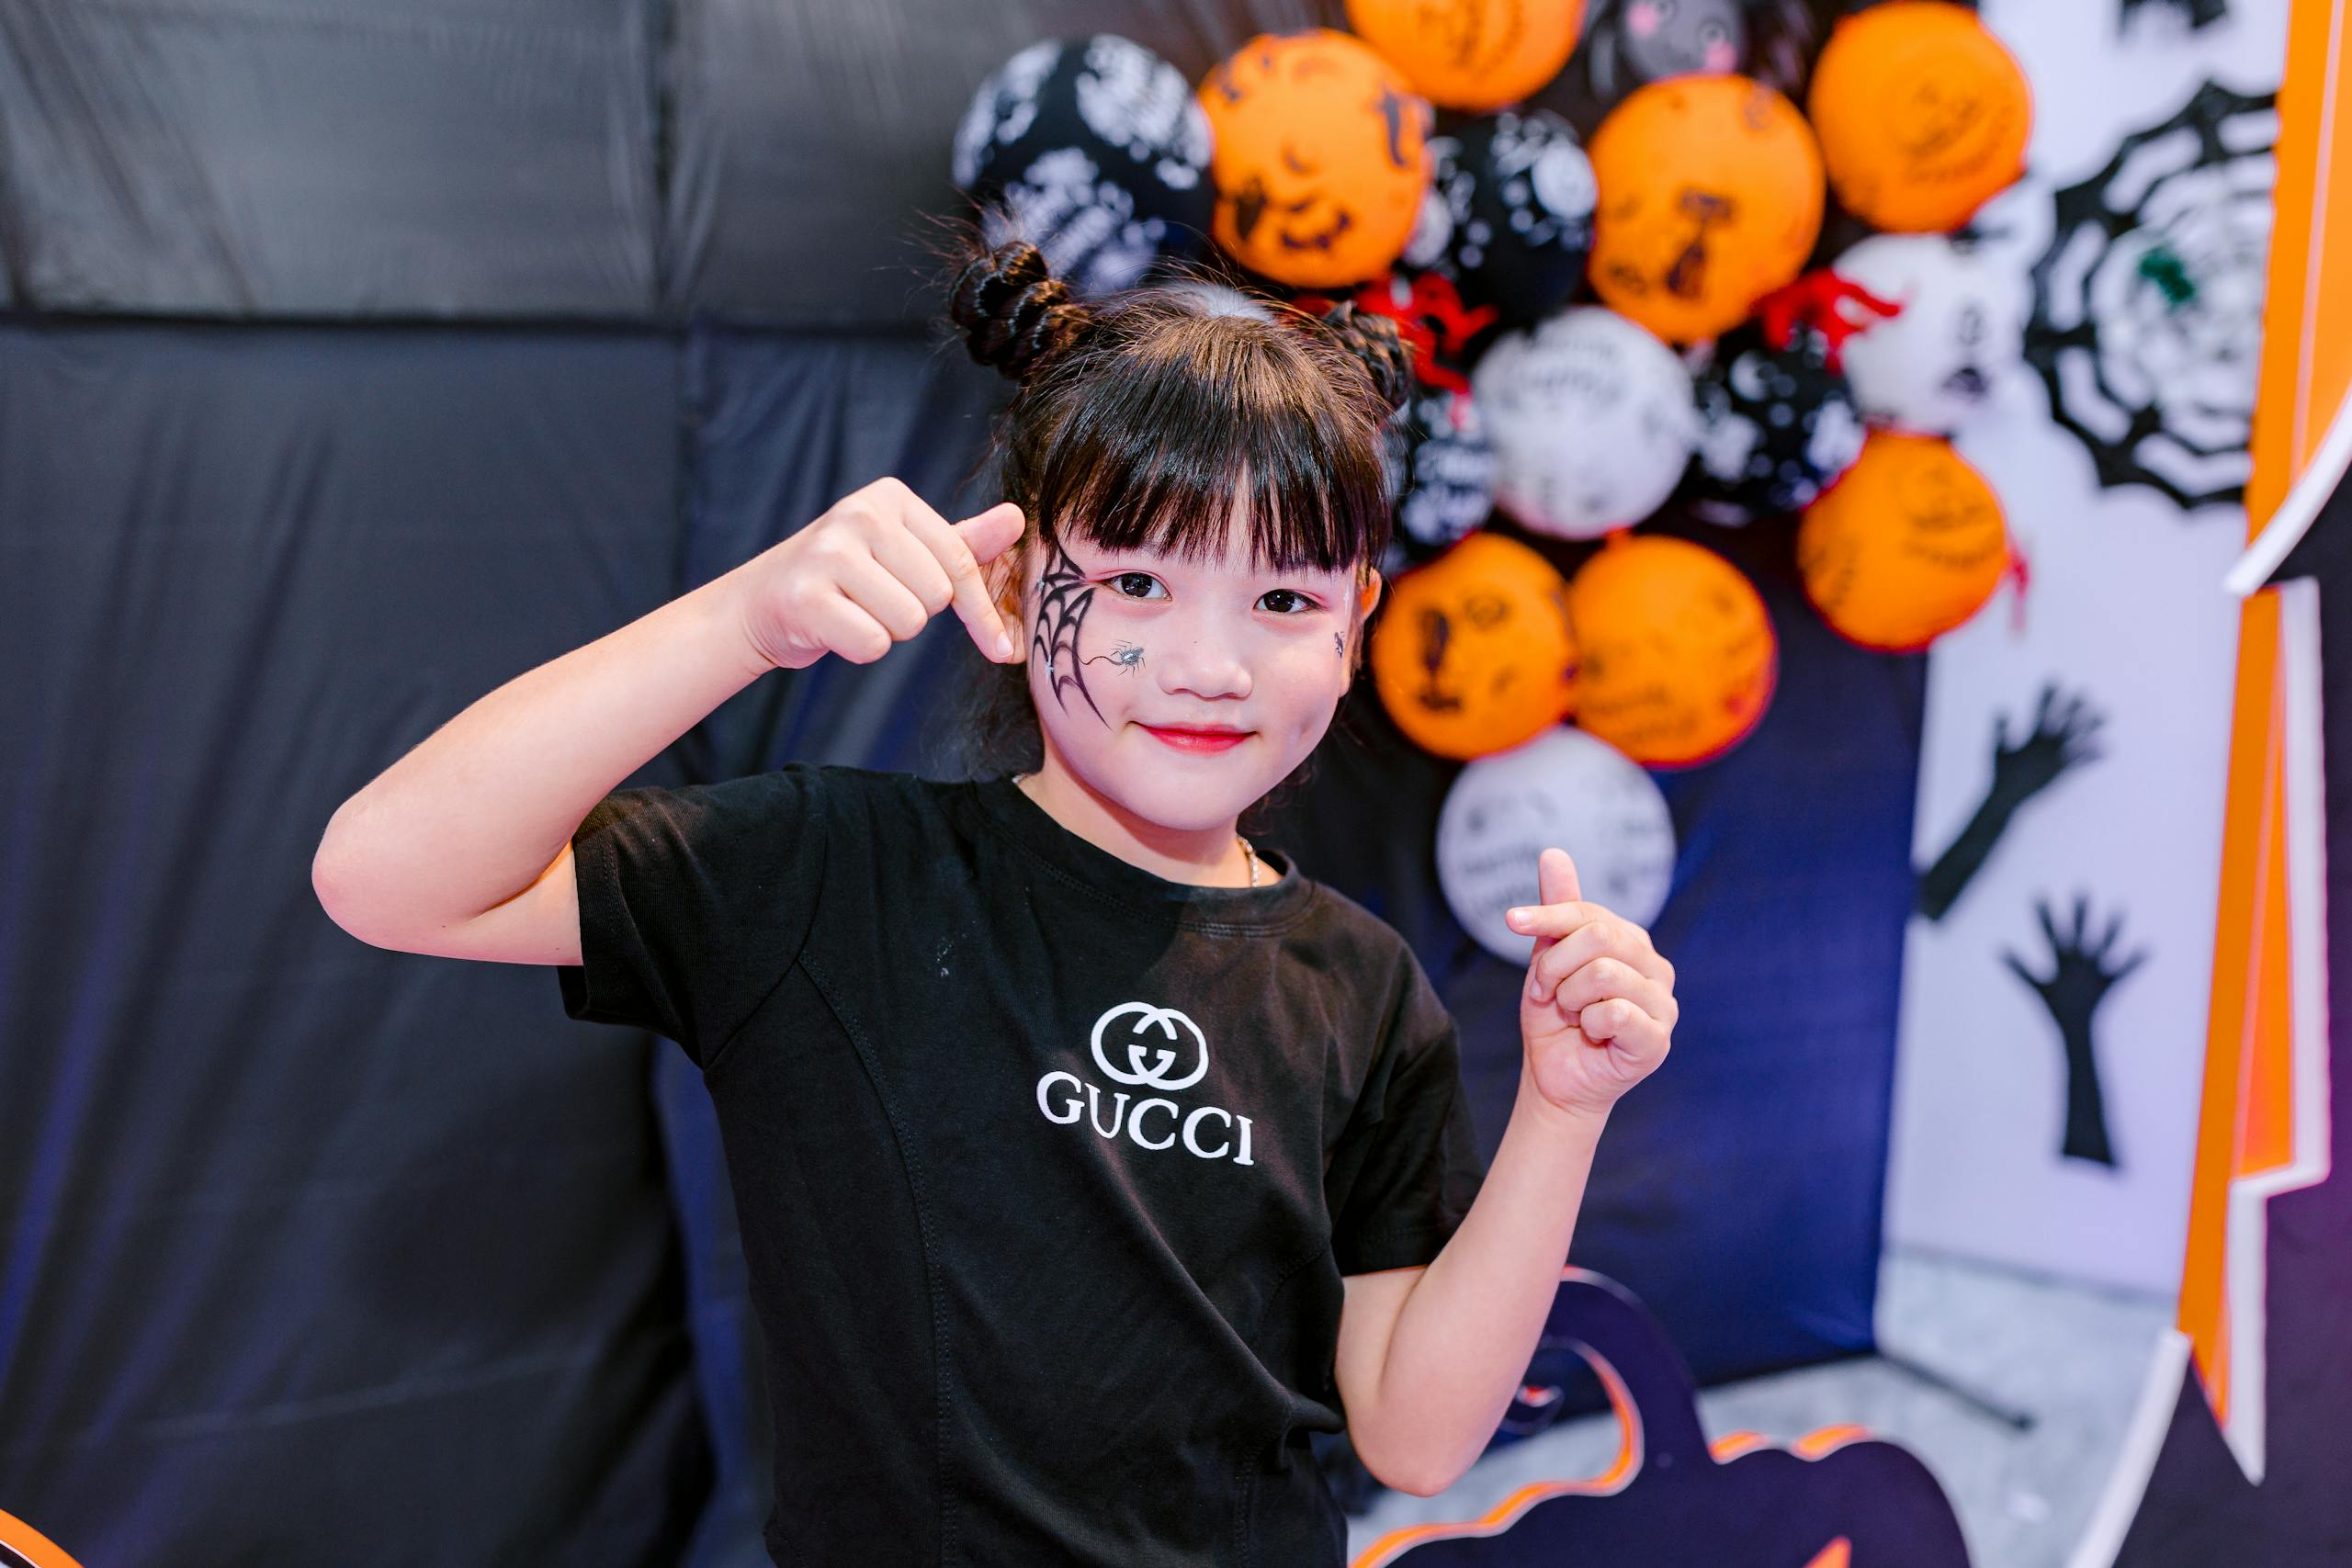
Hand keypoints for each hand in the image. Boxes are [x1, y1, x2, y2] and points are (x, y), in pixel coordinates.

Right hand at [734, 477, 1026, 671]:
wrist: (762, 603)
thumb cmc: (847, 579)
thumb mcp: (906, 551)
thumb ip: (963, 540)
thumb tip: (1017, 518)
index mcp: (889, 497)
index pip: (959, 560)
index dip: (979, 609)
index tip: (997, 645)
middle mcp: (858, 515)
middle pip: (936, 594)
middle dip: (916, 613)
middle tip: (877, 601)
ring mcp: (828, 553)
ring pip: (907, 621)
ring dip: (888, 631)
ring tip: (855, 611)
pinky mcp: (805, 596)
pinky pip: (873, 643)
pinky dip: (860, 648)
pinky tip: (835, 627)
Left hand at [1507, 848, 1676, 1120]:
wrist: (1555, 1078)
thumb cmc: (1555, 1017)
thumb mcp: (1548, 957)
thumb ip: (1558, 909)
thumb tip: (1553, 852)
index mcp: (1632, 942)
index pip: (1589, 912)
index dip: (1547, 916)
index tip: (1512, 921)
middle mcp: (1655, 968)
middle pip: (1598, 937)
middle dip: (1555, 965)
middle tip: (1545, 991)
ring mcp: (1663, 1005)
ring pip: (1603, 974)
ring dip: (1569, 997)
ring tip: (1571, 1014)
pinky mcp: (1657, 1040)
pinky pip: (1615, 1013)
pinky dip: (1588, 1024)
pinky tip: (1591, 1034)